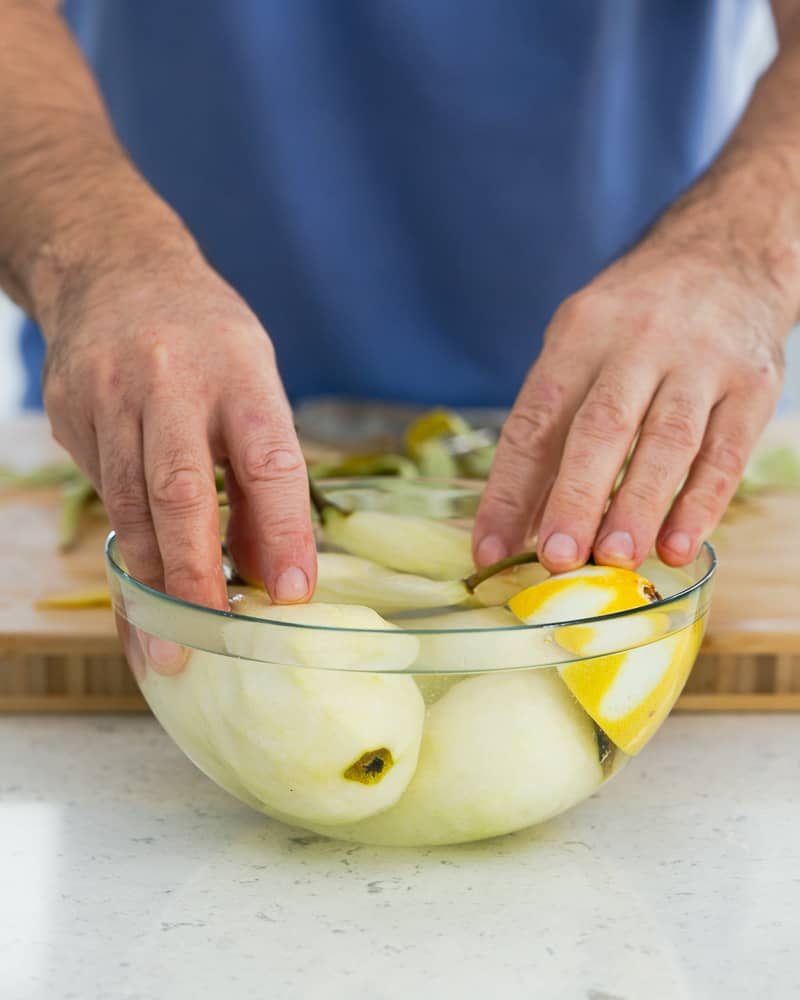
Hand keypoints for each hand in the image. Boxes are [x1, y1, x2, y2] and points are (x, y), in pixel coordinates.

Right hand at [42, 232, 315, 619]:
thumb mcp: (254, 383)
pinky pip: (105, 496)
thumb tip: (265, 571)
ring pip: (131, 506)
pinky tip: (146, 583)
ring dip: (153, 579)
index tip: (293, 593)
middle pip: (183, 493)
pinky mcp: (70, 415)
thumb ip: (262, 472)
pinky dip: (129, 547)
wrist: (114, 269)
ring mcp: (110, 396)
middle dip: (196, 575)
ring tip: (171, 638)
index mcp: (240, 370)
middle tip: (210, 638)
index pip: (270, 461)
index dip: (283, 532)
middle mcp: (172, 381)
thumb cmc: (207, 340)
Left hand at [474, 236, 789, 573]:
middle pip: (601, 427)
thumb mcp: (579, 347)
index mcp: (579, 335)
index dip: (509, 490)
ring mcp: (700, 361)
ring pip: (667, 442)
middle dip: (575, 496)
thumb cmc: (632, 322)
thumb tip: (519, 524)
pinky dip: (702, 503)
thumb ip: (553, 431)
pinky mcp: (752, 384)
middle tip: (557, 558)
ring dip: (638, 505)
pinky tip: (679, 545)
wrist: (725, 254)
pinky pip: (725, 451)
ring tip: (616, 559)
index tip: (490, 550)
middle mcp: (637, 343)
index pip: (535, 420)